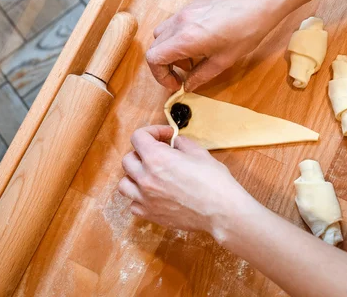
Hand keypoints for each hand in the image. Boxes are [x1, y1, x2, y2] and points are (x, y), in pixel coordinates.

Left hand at [118, 125, 247, 233]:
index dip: (152, 132)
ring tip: (150, 175)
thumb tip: (174, 142)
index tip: (165, 136)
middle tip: (158, 155)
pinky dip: (139, 198)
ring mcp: (145, 198)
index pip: (138, 137)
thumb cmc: (214, 182)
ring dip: (134, 176)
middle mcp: (145, 177)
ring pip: (124, 183)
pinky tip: (153, 195)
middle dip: (142, 153)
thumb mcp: (199, 153)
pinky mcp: (150, 214)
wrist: (222, 211)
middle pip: (127, 159)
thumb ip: (182, 144)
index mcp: (156, 158)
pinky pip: (133, 204)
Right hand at [145, 0, 287, 90]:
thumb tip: (188, 86)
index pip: (154, 58)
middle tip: (182, 75)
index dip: (160, 75)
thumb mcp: (223, 62)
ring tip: (191, 58)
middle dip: (164, 65)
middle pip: (154, 47)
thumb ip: (200, 76)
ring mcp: (183, 12)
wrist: (258, 5)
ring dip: (170, 51)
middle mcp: (179, 23)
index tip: (174, 83)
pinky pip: (173, 25)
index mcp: (186, 39)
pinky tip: (197, 44)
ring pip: (161, 35)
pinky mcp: (190, 6)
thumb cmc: (245, 32)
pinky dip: (177, 38)